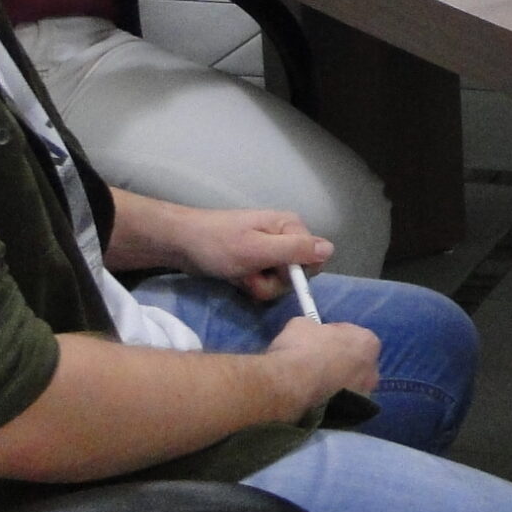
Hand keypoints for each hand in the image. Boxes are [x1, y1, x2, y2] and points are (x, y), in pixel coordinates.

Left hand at [165, 205, 333, 301]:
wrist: (180, 244)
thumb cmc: (217, 243)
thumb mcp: (257, 249)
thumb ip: (294, 250)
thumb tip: (331, 249)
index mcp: (290, 226)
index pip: (315, 259)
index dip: (295, 273)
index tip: (272, 271)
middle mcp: (285, 237)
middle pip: (298, 274)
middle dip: (273, 282)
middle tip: (250, 273)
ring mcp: (270, 251)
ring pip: (280, 283)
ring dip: (259, 285)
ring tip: (239, 274)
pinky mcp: (257, 263)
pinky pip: (265, 282)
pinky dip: (250, 284)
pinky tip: (236, 277)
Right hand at [267, 313, 381, 412]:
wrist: (290, 387)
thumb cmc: (301, 349)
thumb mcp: (302, 325)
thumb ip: (315, 329)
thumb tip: (312, 334)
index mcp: (368, 342)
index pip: (351, 335)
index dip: (333, 336)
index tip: (318, 341)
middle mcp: (373, 370)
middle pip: (355, 362)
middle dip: (340, 361)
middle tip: (317, 362)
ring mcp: (364, 396)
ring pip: (350, 385)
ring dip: (336, 383)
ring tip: (313, 383)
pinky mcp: (351, 416)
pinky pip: (340, 403)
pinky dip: (330, 400)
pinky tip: (313, 398)